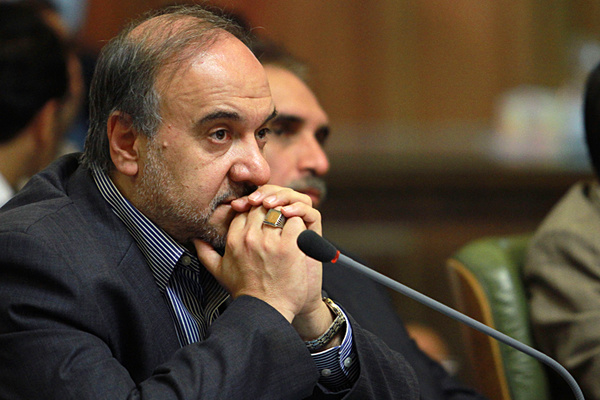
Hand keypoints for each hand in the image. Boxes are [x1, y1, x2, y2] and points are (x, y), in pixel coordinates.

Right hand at [194, 185, 325, 329]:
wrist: (266, 311)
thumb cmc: (245, 293)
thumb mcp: (219, 272)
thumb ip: (206, 253)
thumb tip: (195, 239)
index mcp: (234, 240)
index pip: (244, 210)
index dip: (254, 211)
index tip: (263, 221)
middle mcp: (250, 237)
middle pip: (261, 207)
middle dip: (270, 210)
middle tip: (280, 220)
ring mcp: (270, 241)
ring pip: (279, 211)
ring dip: (286, 216)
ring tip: (290, 227)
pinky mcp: (289, 246)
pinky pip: (295, 220)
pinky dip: (299, 224)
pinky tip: (299, 234)